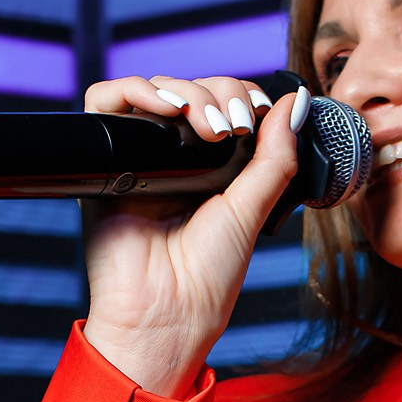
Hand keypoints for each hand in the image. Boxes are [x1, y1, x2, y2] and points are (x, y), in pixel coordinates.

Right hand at [79, 74, 307, 398]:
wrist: (165, 313)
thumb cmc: (208, 277)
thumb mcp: (252, 208)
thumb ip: (275, 155)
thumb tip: (294, 101)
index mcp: (213, 167)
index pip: (224, 102)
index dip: (241, 95)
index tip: (258, 112)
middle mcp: (176, 157)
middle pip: (192, 88)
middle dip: (219, 93)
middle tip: (233, 127)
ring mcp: (141, 156)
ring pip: (156, 89)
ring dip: (186, 91)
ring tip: (208, 126)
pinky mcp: (107, 159)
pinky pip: (106, 102)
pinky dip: (135, 90)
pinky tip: (166, 109)